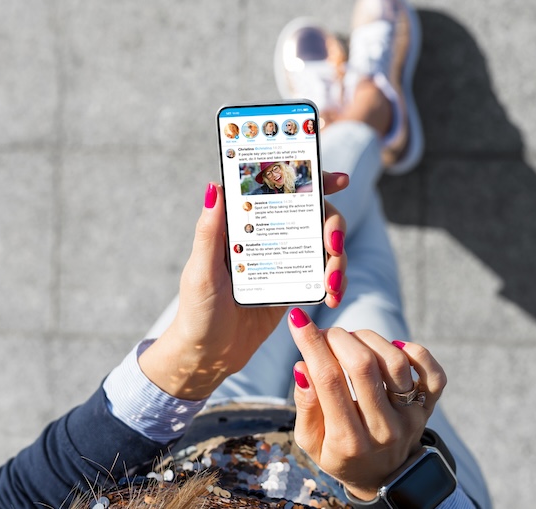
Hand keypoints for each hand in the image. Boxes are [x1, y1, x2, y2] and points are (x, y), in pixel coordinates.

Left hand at [138, 172, 348, 399]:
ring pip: (324, 244)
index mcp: (242, 223)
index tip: (339, 179)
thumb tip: (215, 185)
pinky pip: (323, 274)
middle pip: (313, 214)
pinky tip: (333, 296)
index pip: (279, 190)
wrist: (209, 355)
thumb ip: (209, 231)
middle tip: (334, 246)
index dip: (311, 179)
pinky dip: (335, 282)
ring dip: (338, 260)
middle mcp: (266, 235)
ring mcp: (283, 259)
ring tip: (333, 286)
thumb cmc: (197, 312)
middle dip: (334, 226)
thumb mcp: (201, 272)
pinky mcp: (294, 284)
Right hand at [288, 308, 447, 500]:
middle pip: (363, 366)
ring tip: (352, 341)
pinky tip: (393, 347)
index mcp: (348, 440)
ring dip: (368, 339)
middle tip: (327, 334)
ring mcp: (410, 418)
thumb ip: (306, 406)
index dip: (311, 344)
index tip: (298, 320)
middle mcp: (383, 429)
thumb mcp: (311, 442)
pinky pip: (433, 373)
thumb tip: (303, 366)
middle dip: (338, 338)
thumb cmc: (340, 454)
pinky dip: (415, 351)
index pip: (328, 380)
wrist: (383, 478)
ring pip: (395, 362)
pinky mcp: (428, 408)